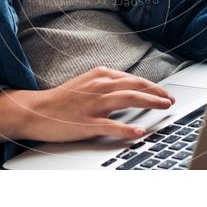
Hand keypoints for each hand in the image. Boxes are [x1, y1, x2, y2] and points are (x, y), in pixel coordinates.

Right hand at [0, 67, 175, 145]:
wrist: (36, 110)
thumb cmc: (61, 99)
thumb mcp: (86, 83)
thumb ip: (106, 84)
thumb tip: (128, 87)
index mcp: (100, 75)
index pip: (133, 79)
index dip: (152, 86)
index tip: (164, 93)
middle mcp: (99, 86)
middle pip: (135, 86)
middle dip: (156, 92)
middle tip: (171, 99)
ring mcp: (93, 104)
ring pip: (128, 99)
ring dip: (149, 102)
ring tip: (164, 107)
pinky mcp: (87, 122)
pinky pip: (111, 125)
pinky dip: (127, 128)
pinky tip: (139, 131)